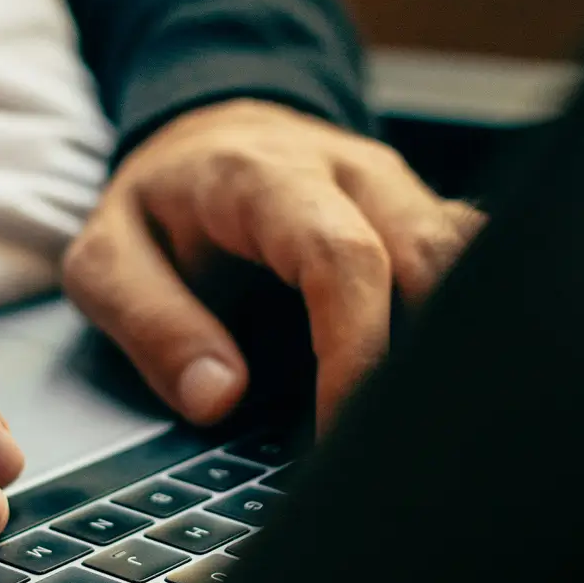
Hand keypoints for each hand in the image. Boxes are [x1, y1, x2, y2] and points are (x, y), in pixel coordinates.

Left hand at [63, 99, 483, 427]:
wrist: (205, 136)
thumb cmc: (160, 204)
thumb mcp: (106, 258)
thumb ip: (151, 324)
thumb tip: (219, 396)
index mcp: (267, 177)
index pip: (343, 258)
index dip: (356, 350)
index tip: (342, 429)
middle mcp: (352, 173)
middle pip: (434, 256)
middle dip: (426, 357)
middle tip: (397, 446)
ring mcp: (400, 191)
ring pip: (473, 258)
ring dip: (460, 341)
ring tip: (428, 425)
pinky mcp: (426, 217)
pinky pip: (477, 263)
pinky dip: (470, 325)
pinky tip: (446, 388)